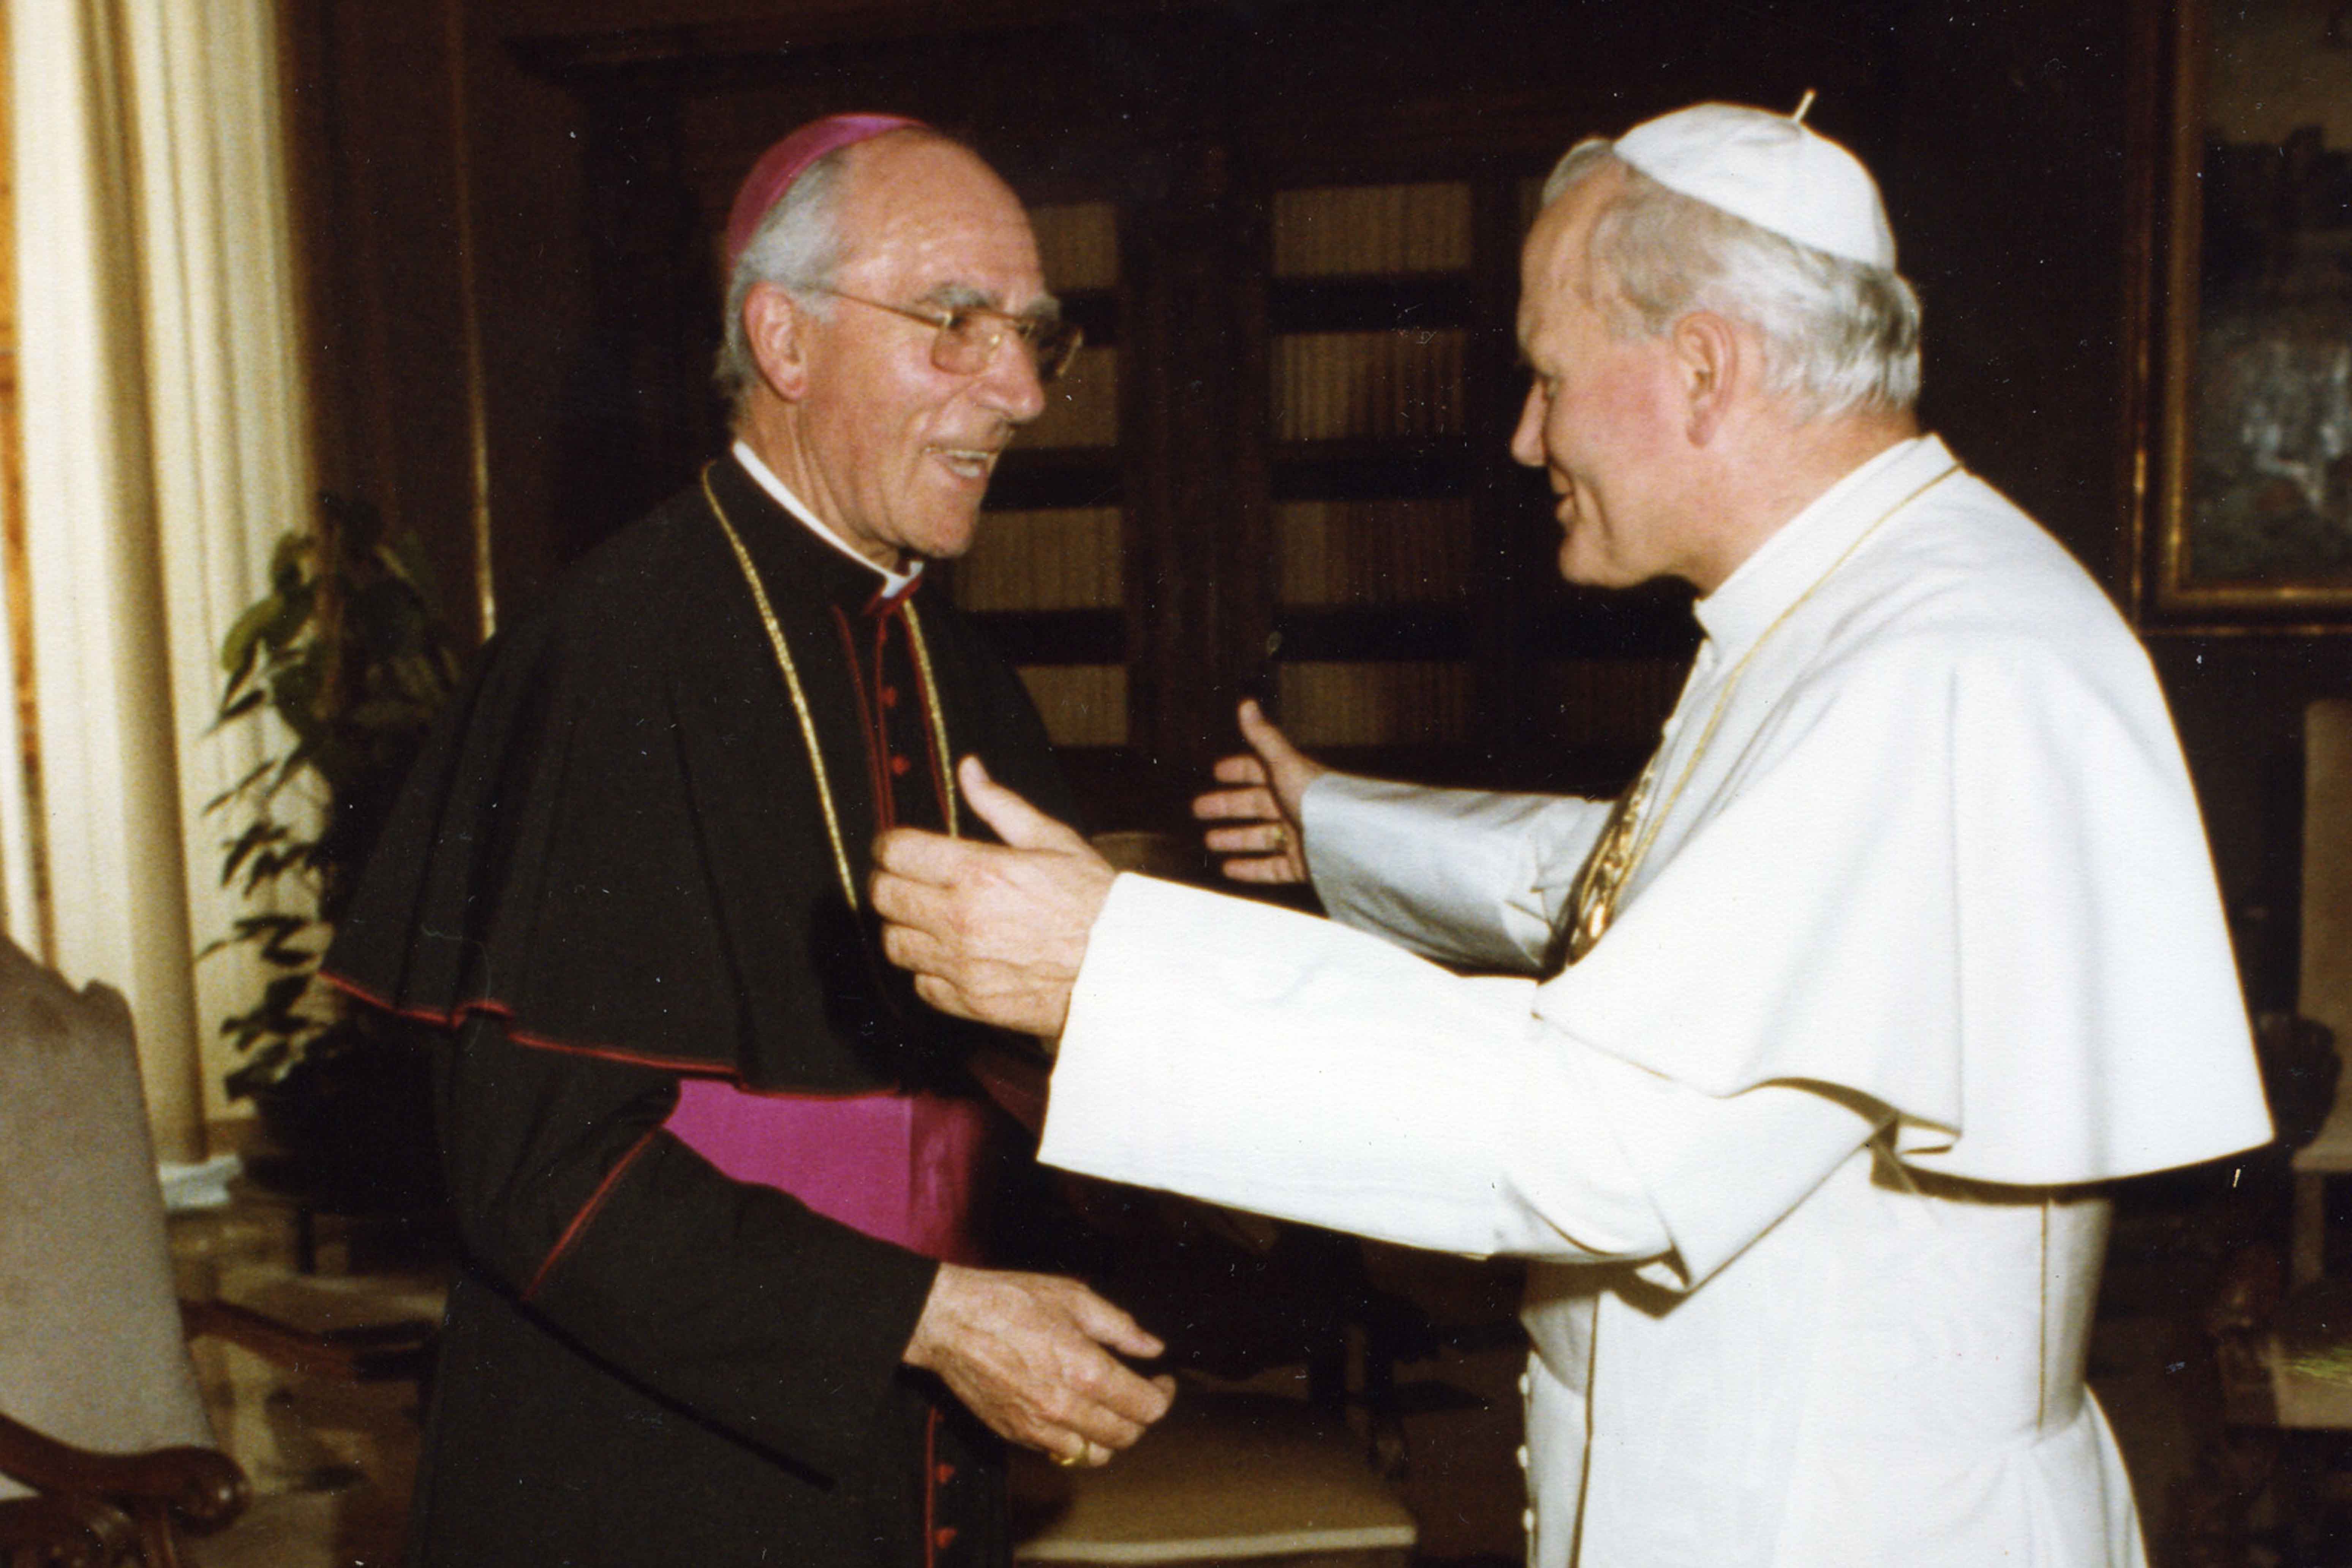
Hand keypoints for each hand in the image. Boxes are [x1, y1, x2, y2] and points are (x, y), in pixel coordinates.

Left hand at [872, 756, 1115, 1036]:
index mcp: (977, 871)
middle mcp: (960, 918)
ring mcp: (961, 964)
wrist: (1122, 967)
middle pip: (884, 896)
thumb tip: (968, 769)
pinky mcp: (969, 1002)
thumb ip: (1000, 804)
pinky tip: (953, 958)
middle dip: (889, 882)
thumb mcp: (1052, 839)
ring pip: (895, 943)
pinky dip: (929, 972)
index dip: (890, 845)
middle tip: (908, 880)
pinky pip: (921, 985)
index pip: (896, 851)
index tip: (898, 848)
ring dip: (905, 928)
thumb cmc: (1092, 899)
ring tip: (930, 920)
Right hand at [905, 1262, 1175, 1465]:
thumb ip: (1120, 1327)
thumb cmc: (1009, 1301)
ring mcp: (1038, 1427)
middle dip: (1141, 1417)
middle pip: (1126, 1437)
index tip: (1161, 1380)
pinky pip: (1059, 1453)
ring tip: (1107, 1408)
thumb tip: (1153, 1347)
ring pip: (1095, 1456)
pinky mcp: (1015, 1435)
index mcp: (1086, 1370)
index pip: (1146, 1408)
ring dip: (1110, 1436)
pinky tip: (1072, 1411)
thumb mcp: (1074, 1297)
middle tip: (1138, 1393)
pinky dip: (1075, 1440)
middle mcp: (1065, 1407)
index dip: (1163, 1395)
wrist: (949, 1321)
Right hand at [1192, 699, 1327, 884]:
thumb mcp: (1285, 764)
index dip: (1238, 770)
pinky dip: (1250, 869)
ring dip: (1234, 838)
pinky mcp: (1303, 865)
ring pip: (1261, 837)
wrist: (1349, 839)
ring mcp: (1299, 837)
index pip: (1260, 770)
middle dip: (1226, 805)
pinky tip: (1229, 869)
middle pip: (1255, 804)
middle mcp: (1295, 806)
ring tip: (1209, 841)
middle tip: (1198, 809)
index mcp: (1291, 778)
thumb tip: (1246, 702)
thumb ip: (1264, 737)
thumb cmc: (1319, 797)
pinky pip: (1272, 868)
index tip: (1216, 772)